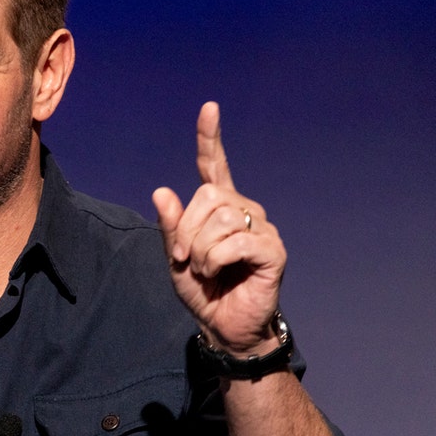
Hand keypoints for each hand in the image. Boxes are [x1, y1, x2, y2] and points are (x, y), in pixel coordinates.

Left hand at [151, 102, 285, 354]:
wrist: (225, 327)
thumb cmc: (203, 291)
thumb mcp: (176, 258)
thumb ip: (170, 227)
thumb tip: (162, 192)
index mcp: (219, 208)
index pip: (215, 165)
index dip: (210, 138)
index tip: (210, 108)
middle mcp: (244, 210)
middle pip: (208, 195)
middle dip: (186, 229)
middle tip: (186, 258)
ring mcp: (261, 227)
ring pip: (219, 218)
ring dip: (200, 250)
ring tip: (205, 270)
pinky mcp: (273, 249)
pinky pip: (235, 241)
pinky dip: (216, 260)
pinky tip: (218, 274)